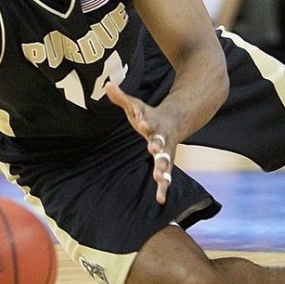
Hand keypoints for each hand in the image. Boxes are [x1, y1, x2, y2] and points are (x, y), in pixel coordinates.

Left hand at [104, 82, 174, 204]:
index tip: (144, 122)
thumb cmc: (150, 116)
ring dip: (163, 170)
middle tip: (155, 149)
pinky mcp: (166, 163)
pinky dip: (163, 187)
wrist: (177, 122)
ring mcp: (166, 151)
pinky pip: (165, 177)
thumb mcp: (136, 107)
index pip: (149, 120)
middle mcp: (161, 137)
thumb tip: (107, 84)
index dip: (146, 121)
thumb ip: (122, 98)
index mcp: (153, 123)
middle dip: (158, 146)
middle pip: (160, 142)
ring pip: (165, 161)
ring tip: (162, 179)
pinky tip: (160, 200)